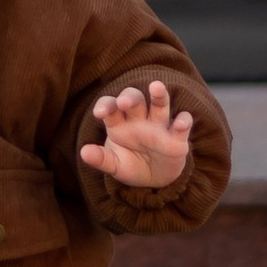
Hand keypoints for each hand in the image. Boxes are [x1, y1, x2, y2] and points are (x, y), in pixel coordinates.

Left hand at [80, 79, 195, 190]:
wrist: (155, 180)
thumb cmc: (131, 165)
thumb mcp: (115, 165)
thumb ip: (101, 158)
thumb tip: (83, 152)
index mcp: (119, 123)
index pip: (110, 106)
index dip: (105, 106)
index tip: (99, 113)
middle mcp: (139, 119)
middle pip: (135, 99)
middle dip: (129, 98)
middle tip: (124, 101)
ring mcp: (159, 125)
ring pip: (159, 104)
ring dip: (159, 95)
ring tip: (156, 87)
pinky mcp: (178, 137)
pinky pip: (182, 124)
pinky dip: (183, 122)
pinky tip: (181, 122)